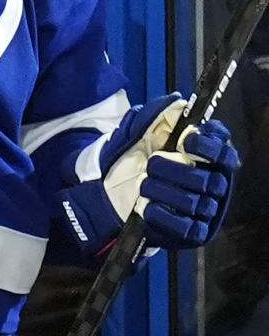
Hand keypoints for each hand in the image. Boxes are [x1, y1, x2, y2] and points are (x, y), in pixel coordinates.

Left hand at [58, 93, 237, 253]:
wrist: (112, 193)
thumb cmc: (135, 158)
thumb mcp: (140, 132)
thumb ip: (157, 115)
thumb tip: (176, 102)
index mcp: (209, 158)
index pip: (223, 151)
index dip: (209, 146)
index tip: (186, 139)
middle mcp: (215, 184)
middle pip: (208, 179)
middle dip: (176, 170)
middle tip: (152, 164)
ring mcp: (206, 211)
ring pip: (196, 203)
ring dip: (165, 192)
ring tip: (144, 184)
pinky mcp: (194, 233)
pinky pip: (186, 228)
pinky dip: (163, 215)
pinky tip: (146, 206)